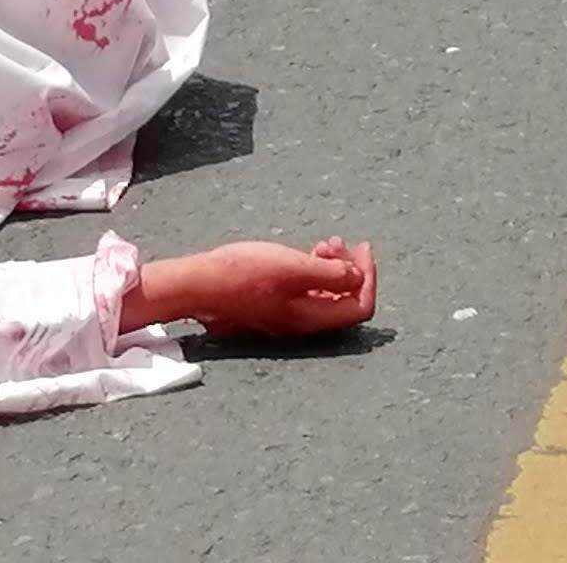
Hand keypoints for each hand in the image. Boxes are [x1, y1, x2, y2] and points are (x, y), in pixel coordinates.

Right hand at [127, 238, 379, 339]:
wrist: (198, 284)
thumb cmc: (242, 273)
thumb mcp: (292, 267)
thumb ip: (330, 275)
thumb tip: (358, 279)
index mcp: (311, 318)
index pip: (359, 307)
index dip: (368, 278)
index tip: (361, 249)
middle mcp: (303, 323)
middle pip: (346, 301)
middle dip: (352, 269)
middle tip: (341, 243)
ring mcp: (288, 315)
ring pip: (327, 294)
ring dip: (334, 268)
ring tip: (324, 244)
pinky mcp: (274, 305)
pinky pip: (307, 292)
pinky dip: (315, 271)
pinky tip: (307, 253)